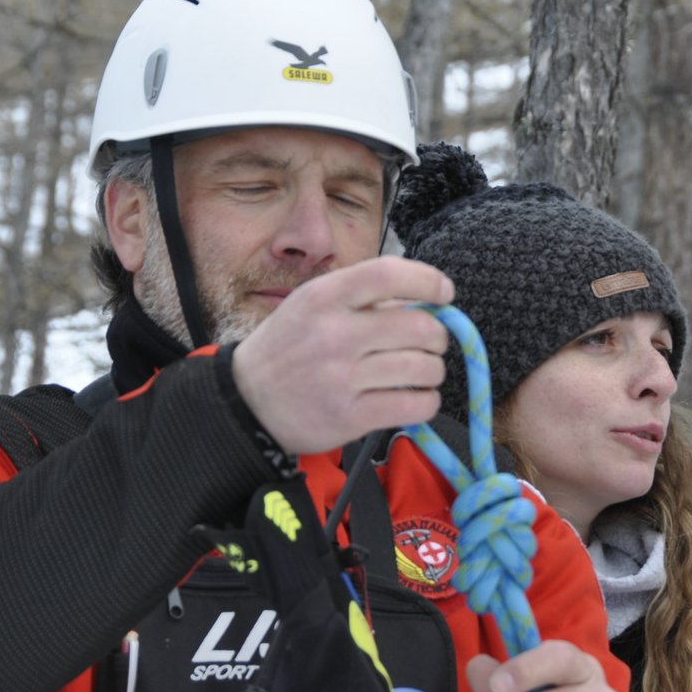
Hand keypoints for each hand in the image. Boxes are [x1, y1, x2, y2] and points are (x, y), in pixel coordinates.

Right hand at [232, 256, 453, 454]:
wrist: (247, 402)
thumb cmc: (289, 348)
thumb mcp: (311, 304)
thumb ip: (362, 296)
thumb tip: (427, 301)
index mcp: (324, 297)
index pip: (389, 274)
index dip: (428, 280)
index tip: (444, 293)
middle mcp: (334, 334)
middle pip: (419, 326)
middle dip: (437, 336)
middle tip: (430, 342)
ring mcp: (342, 378)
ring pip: (423, 368)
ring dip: (433, 370)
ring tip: (420, 371)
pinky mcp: (350, 417)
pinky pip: (415, 405)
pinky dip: (426, 401)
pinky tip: (414, 397)